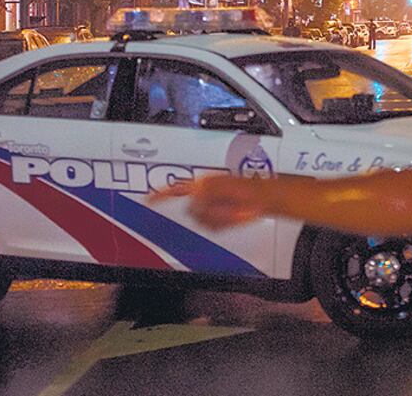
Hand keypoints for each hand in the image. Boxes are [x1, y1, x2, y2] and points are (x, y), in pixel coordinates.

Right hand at [149, 176, 271, 230]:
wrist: (263, 197)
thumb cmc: (247, 188)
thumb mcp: (224, 187)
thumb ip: (205, 192)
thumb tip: (193, 199)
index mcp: (202, 183)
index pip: (175, 189)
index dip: (159, 195)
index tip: (148, 199)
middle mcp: (203, 195)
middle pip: (190, 211)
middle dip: (204, 211)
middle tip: (223, 207)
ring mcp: (210, 207)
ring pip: (201, 221)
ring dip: (216, 218)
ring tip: (231, 209)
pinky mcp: (218, 219)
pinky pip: (212, 228)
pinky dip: (222, 224)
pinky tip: (232, 215)